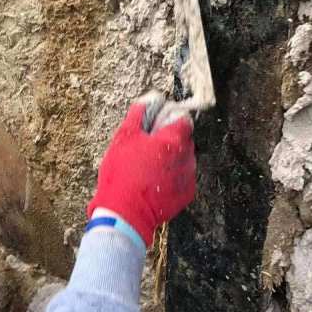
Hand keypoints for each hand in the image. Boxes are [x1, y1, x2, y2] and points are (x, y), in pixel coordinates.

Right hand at [87, 97, 195, 245]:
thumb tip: (151, 98)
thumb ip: (140, 113)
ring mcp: (189, 178)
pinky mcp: (186, 195)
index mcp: (175, 140)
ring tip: (148, 168)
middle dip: (168, 140)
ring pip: (183, 159)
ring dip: (170, 159)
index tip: (156, 124)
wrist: (124, 213)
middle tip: (147, 148)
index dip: (169, 118)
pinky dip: (171, 177)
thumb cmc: (123, 173)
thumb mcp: (125, 137)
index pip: (183, 118)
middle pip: (184, 139)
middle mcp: (188, 157)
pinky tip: (153, 182)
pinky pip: (181, 178)